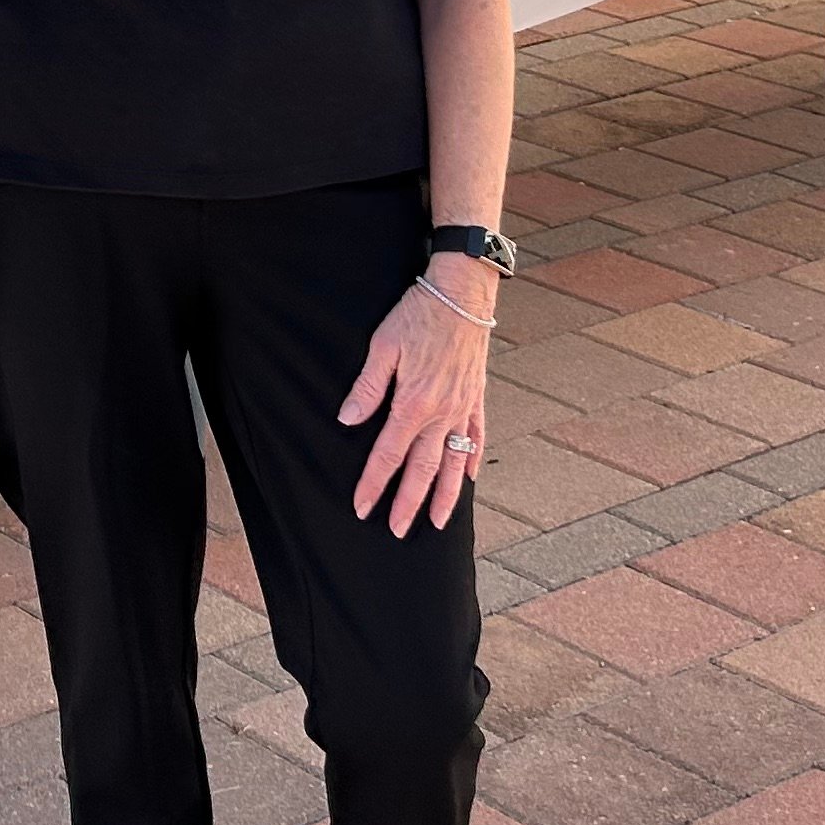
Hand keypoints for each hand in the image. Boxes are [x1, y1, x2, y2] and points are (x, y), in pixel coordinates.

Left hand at [341, 258, 493, 534]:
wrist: (463, 293)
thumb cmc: (418, 314)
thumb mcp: (383, 346)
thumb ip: (367, 387)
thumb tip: (347, 420)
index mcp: (413, 403)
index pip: (388, 455)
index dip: (374, 484)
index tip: (362, 507)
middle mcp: (441, 413)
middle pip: (423, 470)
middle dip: (408, 503)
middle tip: (397, 531)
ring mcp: (462, 408)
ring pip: (454, 464)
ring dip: (445, 496)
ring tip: (437, 523)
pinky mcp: (476, 398)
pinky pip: (477, 438)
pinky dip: (472, 461)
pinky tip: (468, 479)